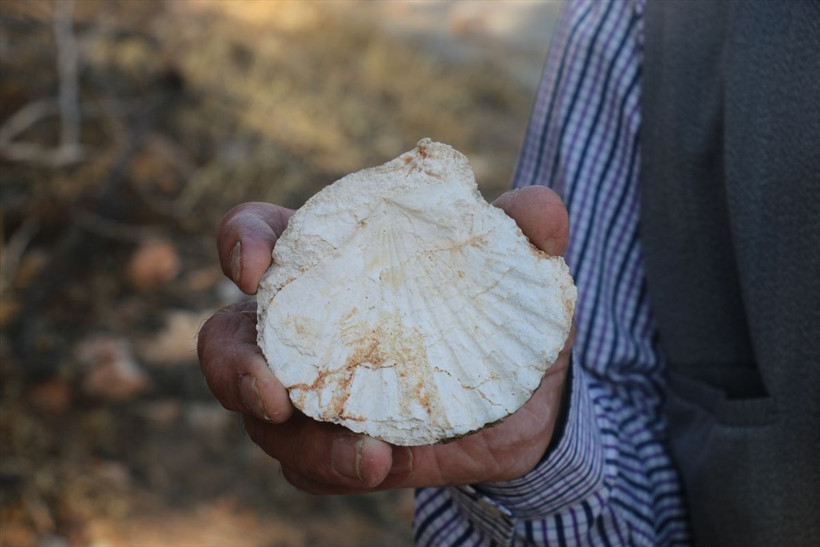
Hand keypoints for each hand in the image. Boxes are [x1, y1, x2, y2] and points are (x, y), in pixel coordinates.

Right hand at [198, 187, 573, 492]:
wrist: (527, 395)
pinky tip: (381, 465)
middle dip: (233, 368)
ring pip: (264, 422)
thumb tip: (543, 212)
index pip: (261, 237)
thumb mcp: (519, 267)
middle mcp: (306, 329)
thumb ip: (527, 231)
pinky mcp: (337, 445)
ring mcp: (316, 393)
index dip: (240, 243)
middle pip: (227, 342)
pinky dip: (334, 470)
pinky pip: (308, 467)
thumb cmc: (502, 309)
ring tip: (366, 457)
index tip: (252, 266)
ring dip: (301, 442)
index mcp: (332, 262)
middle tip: (271, 395)